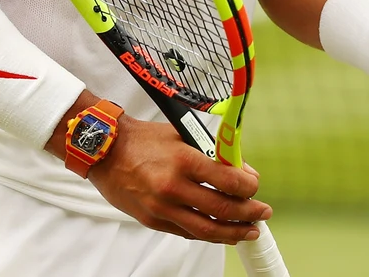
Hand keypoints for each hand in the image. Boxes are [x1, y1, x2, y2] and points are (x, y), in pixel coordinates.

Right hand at [87, 115, 272, 243]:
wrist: (105, 151)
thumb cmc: (144, 139)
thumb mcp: (182, 135)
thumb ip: (211, 154)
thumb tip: (241, 171)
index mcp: (183, 160)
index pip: (228, 180)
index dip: (249, 187)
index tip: (255, 186)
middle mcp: (173, 187)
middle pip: (221, 209)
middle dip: (249, 214)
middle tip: (263, 213)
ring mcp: (161, 207)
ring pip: (206, 229)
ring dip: (233, 232)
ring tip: (250, 232)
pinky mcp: (152, 220)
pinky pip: (187, 232)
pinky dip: (208, 234)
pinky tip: (222, 232)